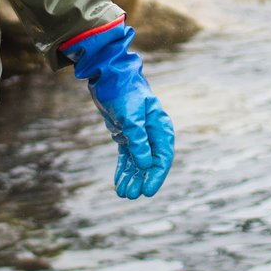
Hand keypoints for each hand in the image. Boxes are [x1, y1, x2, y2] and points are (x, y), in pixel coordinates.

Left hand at [61, 22, 174, 198]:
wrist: (107, 75)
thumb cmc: (122, 91)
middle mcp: (153, 132)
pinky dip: (124, 169)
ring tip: (124, 194)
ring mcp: (139, 134)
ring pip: (138, 162)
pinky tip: (120, 182)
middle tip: (132, 195)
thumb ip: (138, 139)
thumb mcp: (130, 116)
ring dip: (132, 177)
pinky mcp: (126, 134)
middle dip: (142, 179)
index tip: (148, 191)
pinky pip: (128, 156)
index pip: (163, 156)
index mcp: (160, 126)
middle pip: (151, 162)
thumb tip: (146, 164)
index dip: (157, 175)